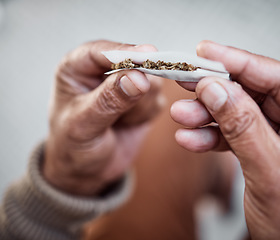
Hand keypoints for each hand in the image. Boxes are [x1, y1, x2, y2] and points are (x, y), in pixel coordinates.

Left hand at [43, 40, 163, 195]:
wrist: (88, 171)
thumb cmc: (74, 148)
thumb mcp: (84, 126)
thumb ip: (109, 101)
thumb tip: (139, 78)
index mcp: (77, 68)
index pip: (102, 51)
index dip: (126, 52)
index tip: (149, 55)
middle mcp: (102, 70)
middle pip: (135, 62)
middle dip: (139, 86)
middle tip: (128, 110)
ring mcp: (126, 82)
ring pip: (152, 80)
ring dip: (141, 106)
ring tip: (120, 121)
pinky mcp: (143, 97)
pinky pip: (158, 99)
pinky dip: (146, 114)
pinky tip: (129, 123)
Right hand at [171, 41, 279, 238]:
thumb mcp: (272, 176)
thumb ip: (243, 127)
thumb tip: (215, 88)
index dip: (243, 62)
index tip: (208, 52)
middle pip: (262, 95)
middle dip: (221, 90)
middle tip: (188, 81)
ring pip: (247, 115)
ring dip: (212, 115)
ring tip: (182, 115)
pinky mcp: (275, 153)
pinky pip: (243, 137)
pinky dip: (216, 137)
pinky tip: (192, 138)